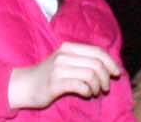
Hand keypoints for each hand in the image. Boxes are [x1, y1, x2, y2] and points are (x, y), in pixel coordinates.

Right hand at [7, 42, 122, 108]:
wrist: (24, 85)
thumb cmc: (48, 75)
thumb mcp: (64, 61)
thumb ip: (81, 60)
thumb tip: (108, 65)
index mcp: (69, 47)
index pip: (97, 51)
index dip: (110, 62)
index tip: (116, 73)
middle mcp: (64, 55)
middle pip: (96, 64)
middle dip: (106, 77)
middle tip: (105, 88)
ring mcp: (59, 68)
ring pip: (91, 75)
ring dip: (97, 86)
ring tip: (94, 92)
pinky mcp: (55, 83)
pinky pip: (80, 86)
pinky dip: (88, 91)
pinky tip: (86, 94)